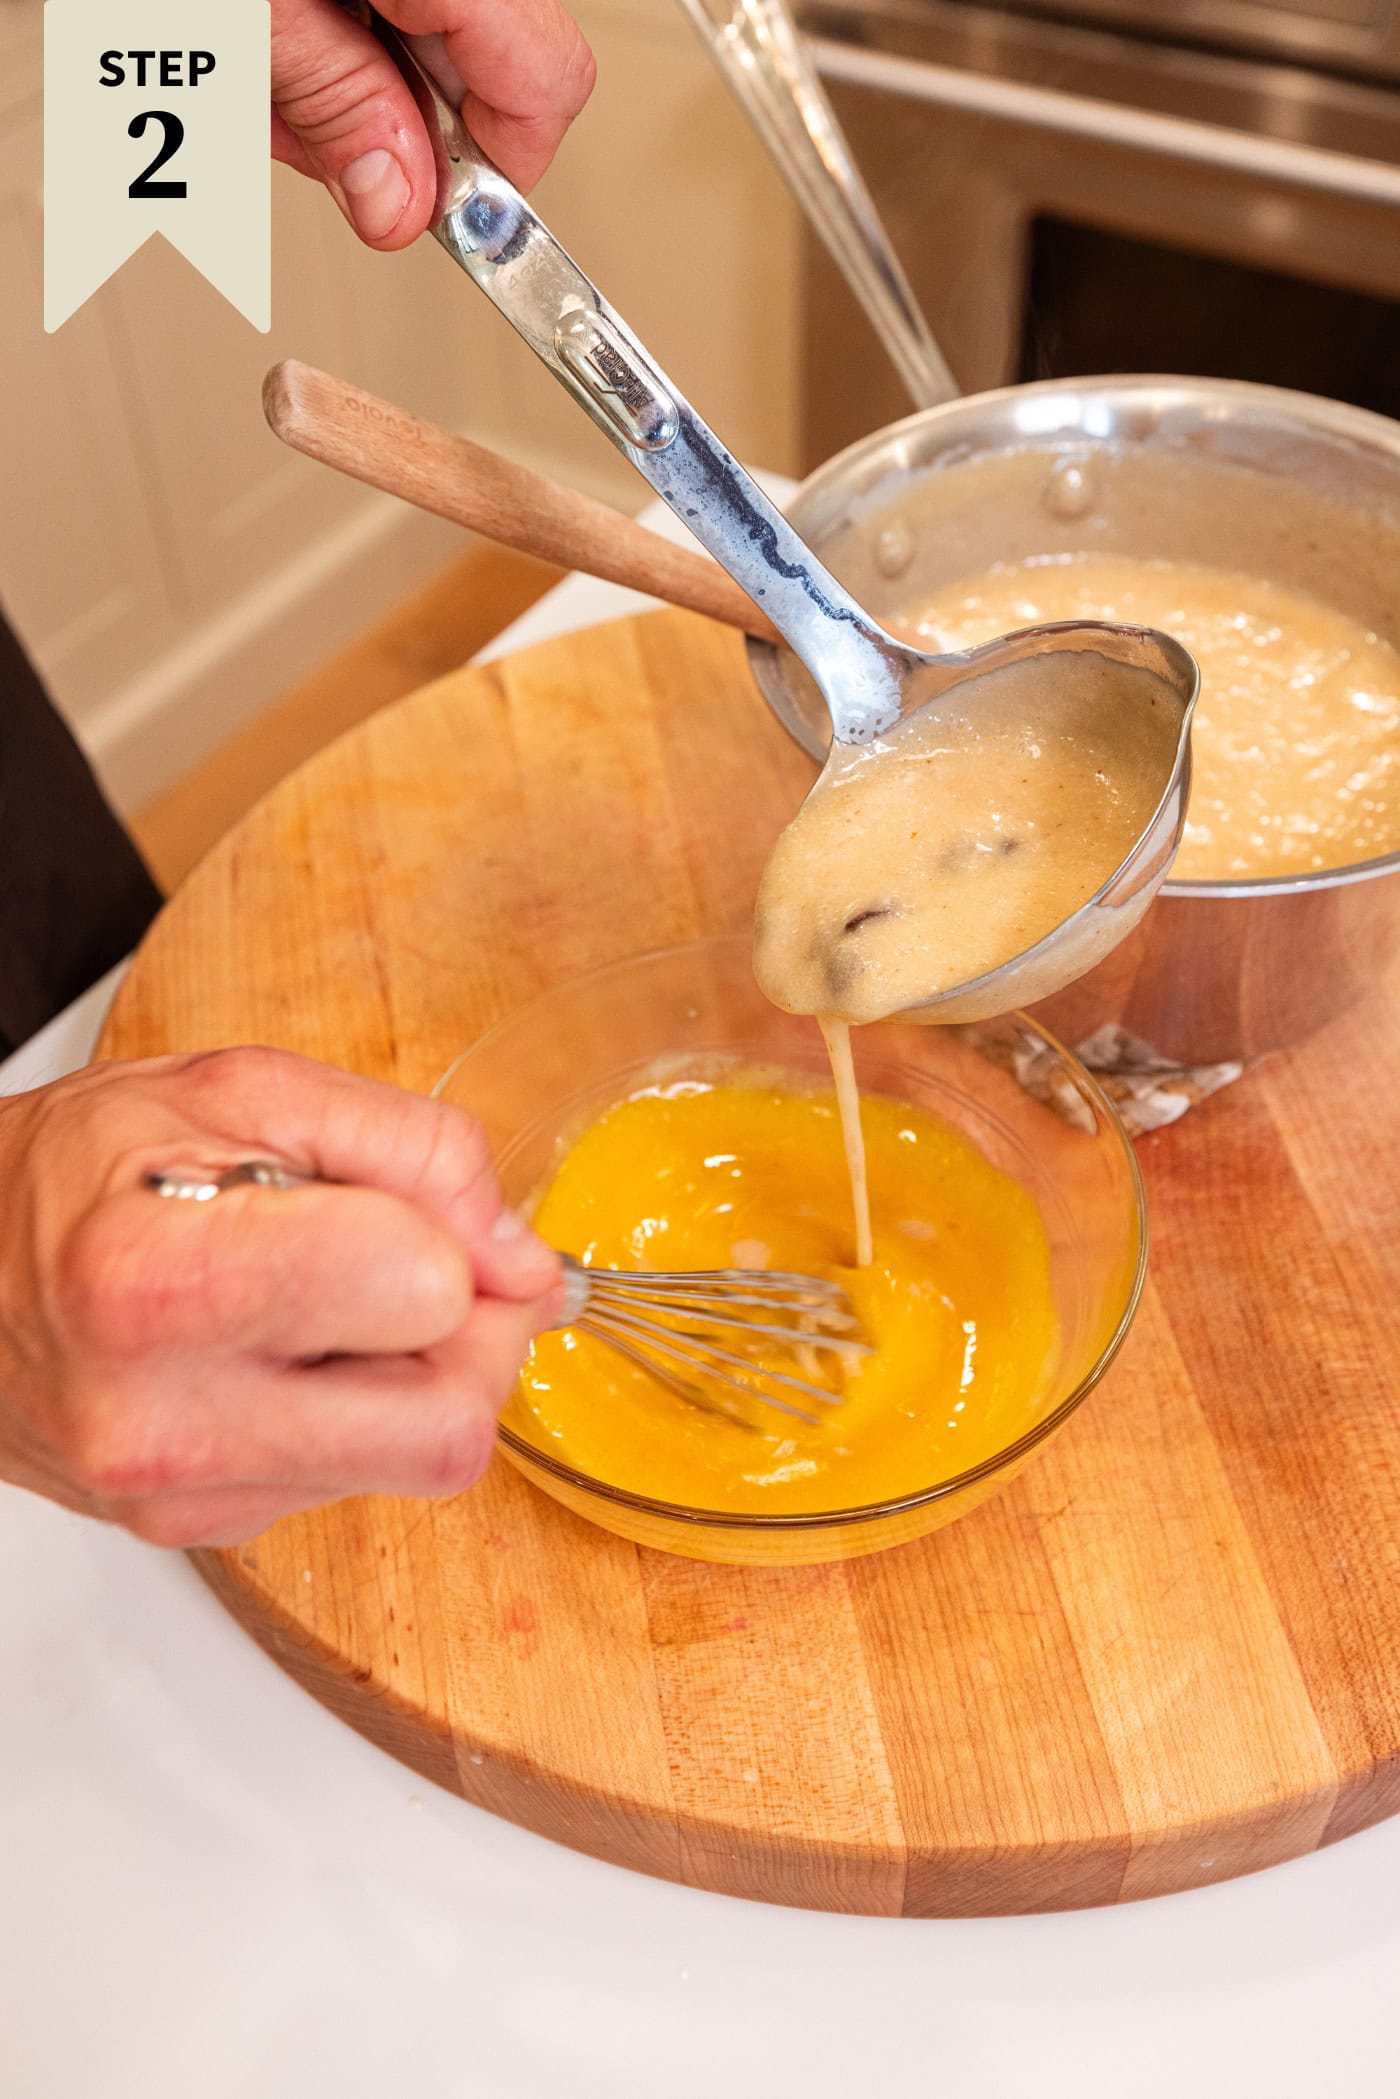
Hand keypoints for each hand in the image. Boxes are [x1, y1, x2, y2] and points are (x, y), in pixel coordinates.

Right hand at [0, 1048, 561, 1547]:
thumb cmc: (76, 1170)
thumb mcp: (242, 1089)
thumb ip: (412, 1148)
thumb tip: (520, 1255)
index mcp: (163, 1281)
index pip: (423, 1293)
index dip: (450, 1240)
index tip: (410, 1212)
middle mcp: (167, 1419)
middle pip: (451, 1427)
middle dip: (472, 1336)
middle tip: (415, 1267)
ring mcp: (184, 1498)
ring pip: (422, 1465)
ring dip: (419, 1375)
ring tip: (329, 1299)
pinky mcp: (204, 1534)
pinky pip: (360, 1482)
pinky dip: (362, 1412)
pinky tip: (290, 1351)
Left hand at [271, 0, 595, 245]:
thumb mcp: (242, 14)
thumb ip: (331, 104)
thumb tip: (401, 204)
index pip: (543, 80)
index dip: (498, 168)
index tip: (436, 214)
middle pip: (486, 63)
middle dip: (395, 123)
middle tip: (302, 121)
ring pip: (425, 39)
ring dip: (343, 82)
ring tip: (258, 60)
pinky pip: (379, 5)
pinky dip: (319, 32)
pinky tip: (263, 29)